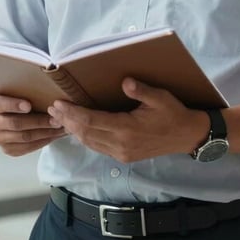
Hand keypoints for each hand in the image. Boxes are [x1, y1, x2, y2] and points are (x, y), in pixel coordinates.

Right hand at [0, 86, 66, 156]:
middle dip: (38, 121)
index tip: (29, 105)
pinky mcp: (7, 148)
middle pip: (15, 124)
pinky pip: (26, 148)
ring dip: (45, 132)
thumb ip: (22, 81)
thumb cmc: (15, 90)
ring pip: (23, 138)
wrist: (8, 104)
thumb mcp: (14, 83)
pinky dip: (43, 141)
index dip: (13, 105)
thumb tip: (44, 73)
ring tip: (61, 126)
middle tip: (56, 118)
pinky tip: (55, 134)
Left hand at [47, 78, 208, 162]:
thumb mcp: (160, 98)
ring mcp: (121, 153)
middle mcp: (121, 145)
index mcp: (127, 129)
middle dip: (67, 121)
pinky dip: (84, 137)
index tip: (58, 104)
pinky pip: (98, 147)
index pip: (92, 122)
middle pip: (86, 134)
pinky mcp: (123, 157)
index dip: (73, 113)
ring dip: (73, 130)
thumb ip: (141, 90)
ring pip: (90, 143)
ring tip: (60, 117)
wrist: (187, 137)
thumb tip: (124, 82)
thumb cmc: (173, 114)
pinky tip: (78, 128)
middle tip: (52, 109)